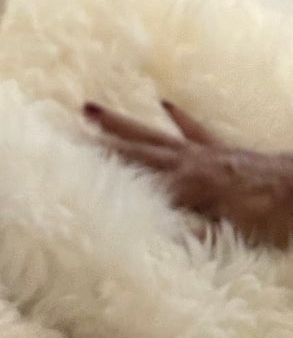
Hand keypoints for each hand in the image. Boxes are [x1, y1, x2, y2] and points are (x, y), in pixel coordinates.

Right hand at [84, 99, 292, 248]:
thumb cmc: (270, 214)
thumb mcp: (232, 231)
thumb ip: (195, 230)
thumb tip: (160, 233)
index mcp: (188, 184)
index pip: (140, 185)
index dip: (108, 185)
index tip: (73, 178)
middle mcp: (188, 162)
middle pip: (137, 152)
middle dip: (102, 143)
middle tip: (68, 131)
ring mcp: (201, 152)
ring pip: (153, 135)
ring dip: (122, 124)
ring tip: (90, 106)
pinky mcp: (218, 150)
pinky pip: (194, 130)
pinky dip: (179, 118)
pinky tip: (165, 103)